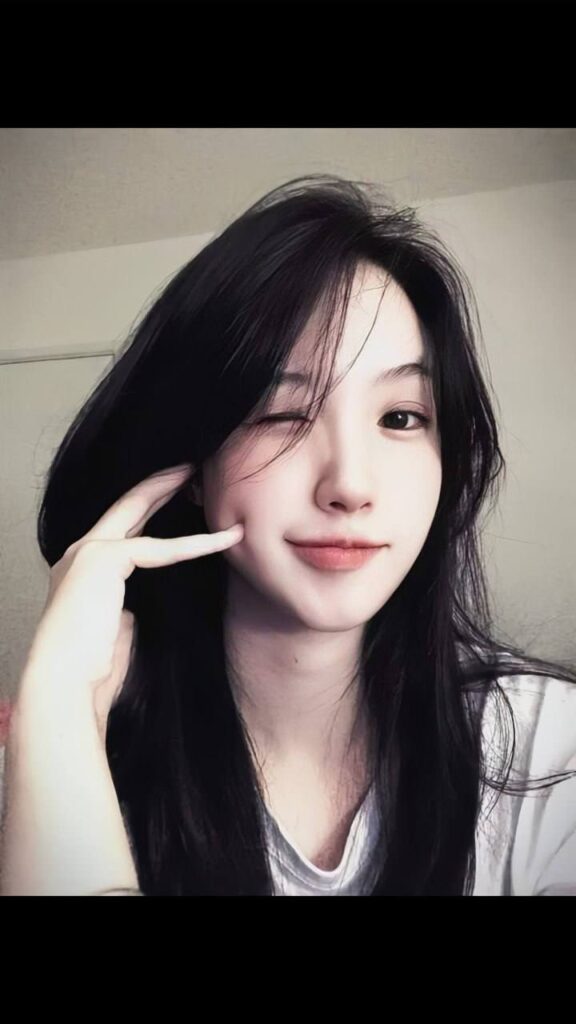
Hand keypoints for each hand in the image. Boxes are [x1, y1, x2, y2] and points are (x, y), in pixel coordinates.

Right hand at [18, 464, 243, 737]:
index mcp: (81, 572)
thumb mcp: (117, 630)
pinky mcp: (100, 559)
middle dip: (157, 483)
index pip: (120, 531)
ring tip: (201, 476)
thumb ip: (128, 609)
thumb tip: (141, 608)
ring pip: (137, 512)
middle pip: (124, 507)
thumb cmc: (92, 672)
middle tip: (188, 467)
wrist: (64, 685)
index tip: (176, 496)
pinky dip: (194, 544)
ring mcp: (86, 553)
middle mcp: (78, 555)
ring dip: (171, 491)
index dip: (148, 510)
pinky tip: (223, 539)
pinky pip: (158, 547)